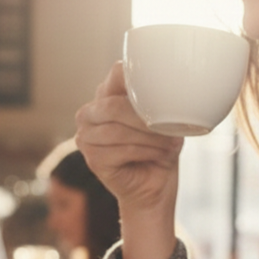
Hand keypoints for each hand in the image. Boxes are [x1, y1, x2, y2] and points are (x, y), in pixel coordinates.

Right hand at [75, 61, 182, 258]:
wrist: (155, 185)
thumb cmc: (160, 147)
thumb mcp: (164, 118)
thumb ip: (158, 100)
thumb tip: (173, 88)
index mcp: (107, 94)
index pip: (118, 73)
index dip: (139, 79)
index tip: (163, 90)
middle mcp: (90, 113)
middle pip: (112, 105)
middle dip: (144, 118)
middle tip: (169, 128)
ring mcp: (86, 136)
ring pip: (116, 130)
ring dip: (148, 139)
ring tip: (169, 145)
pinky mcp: (92, 159)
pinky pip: (119, 150)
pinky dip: (144, 152)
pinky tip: (158, 155)